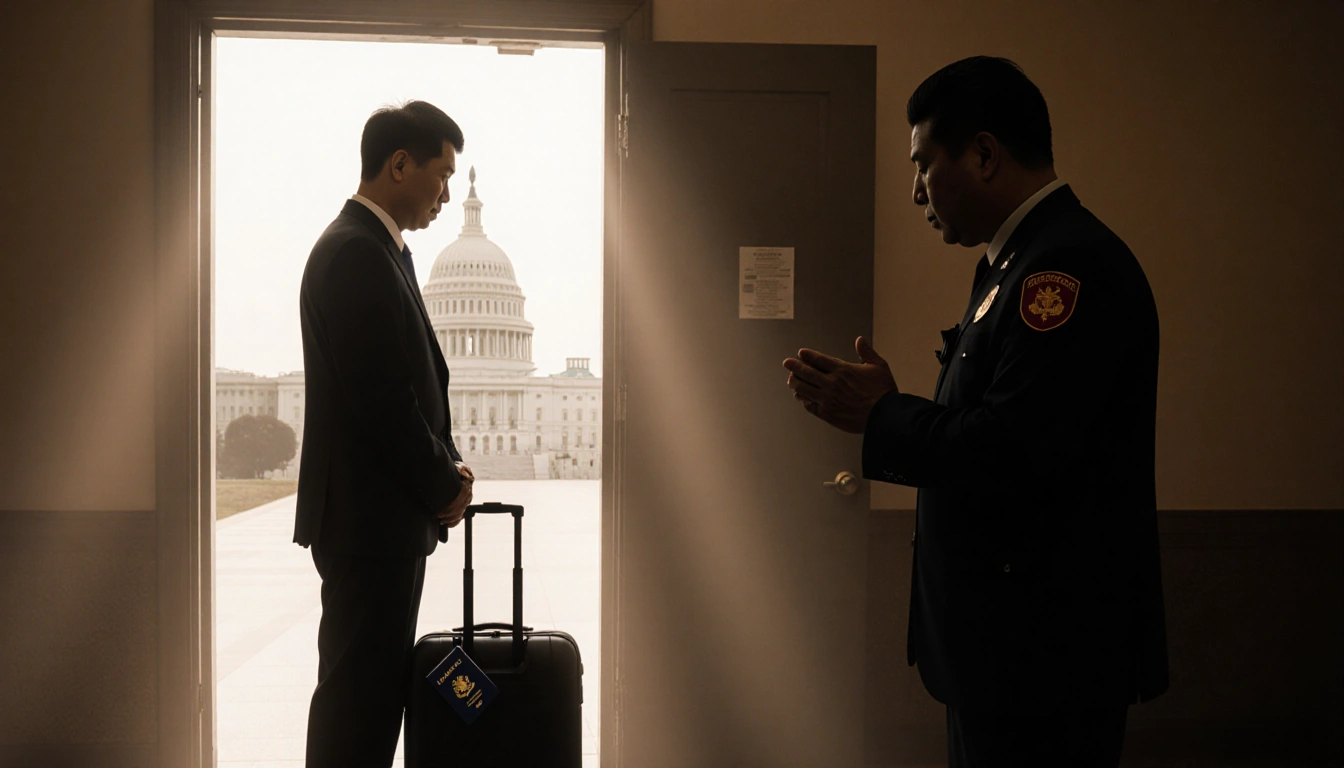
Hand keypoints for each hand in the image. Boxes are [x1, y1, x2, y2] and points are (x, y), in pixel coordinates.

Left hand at [436, 464, 474, 527]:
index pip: (460, 499)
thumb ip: (461, 469)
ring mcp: (467, 501)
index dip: (451, 506)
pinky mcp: (464, 505)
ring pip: (461, 512)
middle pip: (460, 507)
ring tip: (442, 521)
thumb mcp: (458, 467)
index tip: (442, 510)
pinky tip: (448, 524)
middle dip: (449, 513)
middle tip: (439, 516)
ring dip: (451, 518)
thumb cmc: (456, 470)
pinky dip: (455, 522)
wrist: (458, 471)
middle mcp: (468, 494)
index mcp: (467, 486)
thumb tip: (464, 473)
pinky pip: (461, 515)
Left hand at [782, 336, 897, 433]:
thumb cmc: (883, 391)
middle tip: (787, 363)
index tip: (801, 353)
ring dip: (795, 383)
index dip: (808, 355)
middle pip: (806, 373)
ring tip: (791, 380)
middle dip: (794, 366)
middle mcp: (832, 383)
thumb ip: (867, 352)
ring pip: (804, 389)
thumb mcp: (878, 366)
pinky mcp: (827, 414)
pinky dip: (804, 400)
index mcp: (843, 370)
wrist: (884, 416)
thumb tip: (860, 340)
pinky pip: (810, 405)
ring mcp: (828, 399)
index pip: (819, 359)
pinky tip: (802, 397)